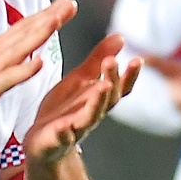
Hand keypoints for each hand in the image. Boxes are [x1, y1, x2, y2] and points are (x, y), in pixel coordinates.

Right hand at [0, 0, 75, 138]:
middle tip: (70, 2)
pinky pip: (7, 80)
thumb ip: (0, 63)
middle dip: (49, 16)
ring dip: (39, 33)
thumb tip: (21, 57)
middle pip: (25, 32)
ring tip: (59, 18)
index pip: (23, 30)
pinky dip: (23, 71)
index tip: (63, 5)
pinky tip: (39, 63)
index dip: (44, 17)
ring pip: (19, 49)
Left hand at [26, 32, 140, 165]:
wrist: (42, 142)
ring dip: (97, 103)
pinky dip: (64, 133)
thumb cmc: (65, 109)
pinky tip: (63, 127)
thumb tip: (121, 37)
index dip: (130, 76)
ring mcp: (75, 129)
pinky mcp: (56, 141)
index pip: (120, 88)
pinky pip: (61, 138)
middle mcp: (91, 114)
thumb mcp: (80, 80)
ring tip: (102, 86)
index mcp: (97, 99)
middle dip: (111, 81)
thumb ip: (98, 60)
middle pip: (106, 99)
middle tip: (111, 61)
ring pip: (89, 117)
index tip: (138, 60)